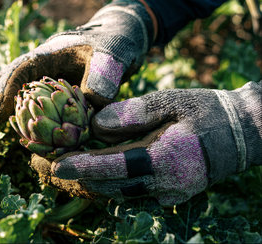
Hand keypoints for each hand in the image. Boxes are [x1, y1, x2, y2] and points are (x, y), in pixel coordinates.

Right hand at [0, 0, 154, 128]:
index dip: (6, 91)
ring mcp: (44, 76)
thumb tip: (92, 104)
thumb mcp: (113, 55)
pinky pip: (28, 100)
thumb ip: (104, 76)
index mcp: (50, 54)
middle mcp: (41, 65)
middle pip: (8, 78)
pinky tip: (14, 129)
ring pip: (13, 89)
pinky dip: (17, 112)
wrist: (119, 38)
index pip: (20, 71)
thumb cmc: (114, 43)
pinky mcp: (51, 88)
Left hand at [31, 82, 261, 205]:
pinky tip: (100, 168)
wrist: (243, 134)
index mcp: (166, 159)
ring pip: (120, 192)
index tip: (56, 166)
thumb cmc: (206, 111)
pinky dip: (113, 181)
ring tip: (71, 164)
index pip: (114, 167)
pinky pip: (133, 192)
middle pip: (112, 185)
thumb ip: (133, 113)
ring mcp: (169, 194)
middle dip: (81, 176)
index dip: (83, 167)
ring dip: (94, 180)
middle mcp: (166, 184)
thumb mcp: (171, 101)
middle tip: (54, 163)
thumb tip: (97, 125)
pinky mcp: (171, 195)